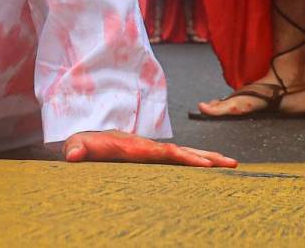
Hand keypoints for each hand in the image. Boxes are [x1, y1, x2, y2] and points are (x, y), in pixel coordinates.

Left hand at [63, 129, 236, 167]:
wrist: (89, 136)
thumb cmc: (85, 144)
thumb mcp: (77, 144)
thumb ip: (75, 148)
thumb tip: (72, 155)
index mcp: (137, 147)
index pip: (165, 153)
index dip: (186, 158)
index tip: (205, 163)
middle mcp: (150, 147)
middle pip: (184, 152)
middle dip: (208, 157)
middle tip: (232, 164)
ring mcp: (155, 152)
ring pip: (187, 154)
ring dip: (209, 159)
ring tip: (232, 165)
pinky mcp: (156, 158)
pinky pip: (181, 160)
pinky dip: (199, 163)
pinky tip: (214, 169)